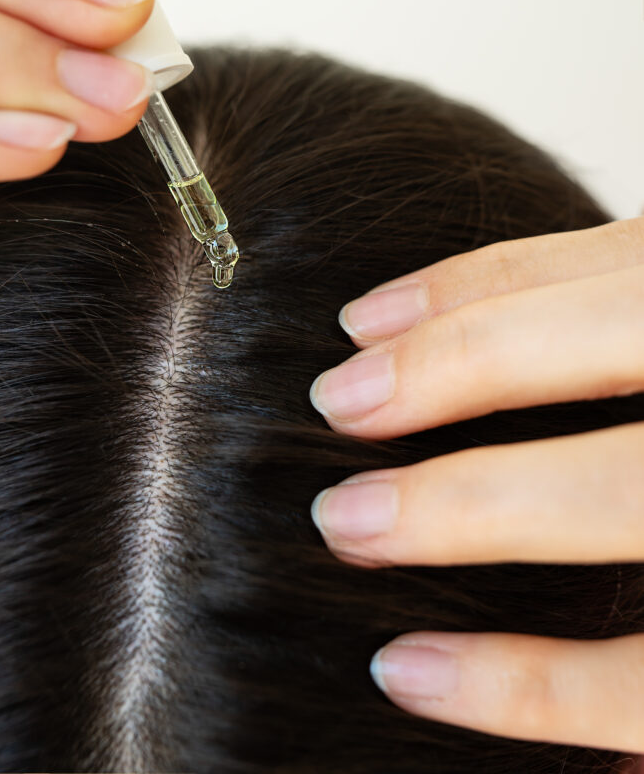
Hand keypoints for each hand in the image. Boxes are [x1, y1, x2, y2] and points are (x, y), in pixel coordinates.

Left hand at [309, 217, 643, 763]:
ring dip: (470, 508)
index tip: (359, 323)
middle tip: (335, 403)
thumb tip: (444, 333)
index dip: (475, 284)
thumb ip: (625, 332)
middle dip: (465, 361)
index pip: (620, 264)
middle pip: (621, 337)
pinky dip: (531, 687)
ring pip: (631, 496)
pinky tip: (411, 675)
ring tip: (346, 524)